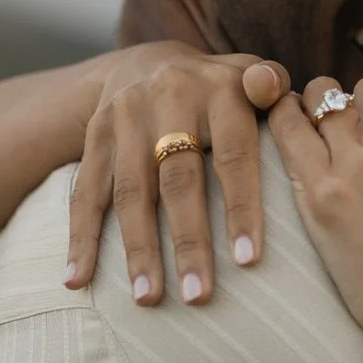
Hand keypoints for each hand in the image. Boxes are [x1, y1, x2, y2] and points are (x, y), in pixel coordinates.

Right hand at [63, 41, 291, 305]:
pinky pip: (85, 192)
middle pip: (178, 179)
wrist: (148, 63)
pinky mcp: (94, 137)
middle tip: (198, 296)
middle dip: (188, 242)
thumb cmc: (223, 89)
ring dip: (138, 249)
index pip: (234, 156)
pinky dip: (80, 238)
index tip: (248, 261)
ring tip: (147, 299)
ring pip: (131, 192)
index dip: (241, 208)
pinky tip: (77, 280)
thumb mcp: (252, 75)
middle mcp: (168, 99)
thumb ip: (274, 86)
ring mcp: (125, 119)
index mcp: (219, 90)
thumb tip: (285, 93)